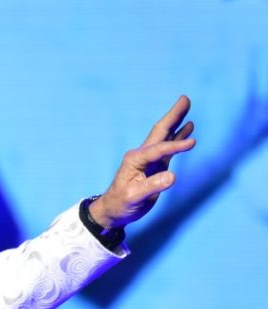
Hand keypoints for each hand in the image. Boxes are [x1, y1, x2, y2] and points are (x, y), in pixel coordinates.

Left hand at [88, 95, 196, 229]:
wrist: (114, 210)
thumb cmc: (121, 203)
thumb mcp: (134, 197)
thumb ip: (152, 186)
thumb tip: (171, 176)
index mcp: (135, 159)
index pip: (158, 149)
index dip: (175, 146)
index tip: (193, 143)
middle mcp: (142, 155)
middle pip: (160, 131)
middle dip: (173, 115)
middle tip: (184, 98)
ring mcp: (149, 159)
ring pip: (165, 137)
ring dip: (177, 122)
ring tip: (186, 106)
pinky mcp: (155, 165)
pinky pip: (169, 148)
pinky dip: (178, 137)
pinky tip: (187, 128)